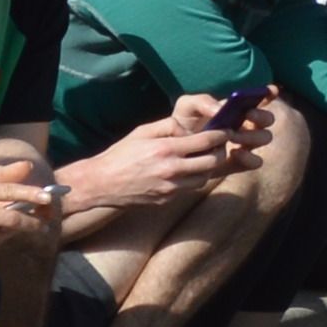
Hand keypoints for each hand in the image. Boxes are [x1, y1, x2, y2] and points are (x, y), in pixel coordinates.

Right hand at [48, 111, 230, 235]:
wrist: (100, 183)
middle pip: (212, 162)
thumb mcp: (142, 132)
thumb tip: (189, 127)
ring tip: (201, 159)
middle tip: (218, 146)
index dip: (221, 135)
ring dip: (207, 168)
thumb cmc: (120, 154)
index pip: (206, 141)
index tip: (226, 131)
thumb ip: (168, 126)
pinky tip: (184, 171)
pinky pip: (188, 189)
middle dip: (220, 152)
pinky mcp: (166, 200)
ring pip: (203, 178)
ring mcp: (170, 188)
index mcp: (166, 149)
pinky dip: (191, 179)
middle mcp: (171, 170)